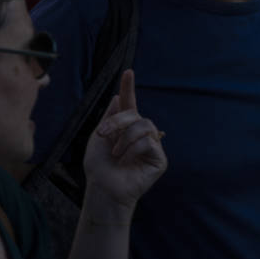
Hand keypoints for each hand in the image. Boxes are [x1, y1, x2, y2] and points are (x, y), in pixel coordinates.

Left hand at [81, 69, 167, 216]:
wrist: (103, 187)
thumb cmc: (99, 165)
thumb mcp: (99, 137)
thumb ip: (110, 118)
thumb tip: (117, 97)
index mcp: (124, 127)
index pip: (129, 104)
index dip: (129, 88)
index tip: (128, 72)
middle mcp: (141, 134)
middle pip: (135, 114)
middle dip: (116, 121)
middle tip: (102, 133)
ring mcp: (152, 146)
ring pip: (144, 126)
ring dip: (124, 137)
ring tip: (115, 152)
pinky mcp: (159, 159)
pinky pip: (149, 142)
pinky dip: (133, 148)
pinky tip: (125, 159)